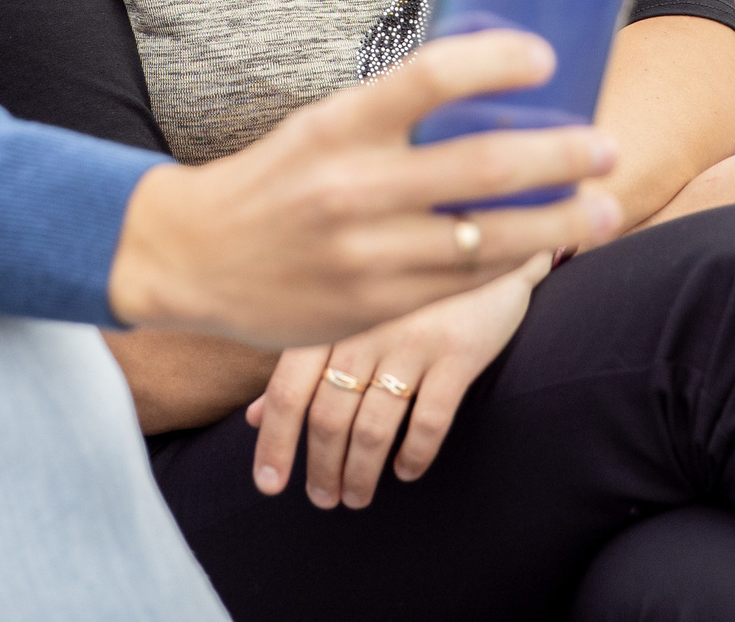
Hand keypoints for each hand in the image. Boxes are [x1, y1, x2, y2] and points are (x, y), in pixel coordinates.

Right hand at [108, 31, 623, 347]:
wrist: (190, 258)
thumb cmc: (271, 180)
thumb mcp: (319, 130)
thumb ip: (392, 118)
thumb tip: (489, 95)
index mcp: (338, 126)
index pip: (429, 77)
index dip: (495, 62)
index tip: (545, 56)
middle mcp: (353, 188)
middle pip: (482, 165)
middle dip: (560, 158)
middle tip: (604, 147)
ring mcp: (365, 254)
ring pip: (488, 237)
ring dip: (559, 222)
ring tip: (604, 208)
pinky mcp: (372, 306)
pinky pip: (463, 282)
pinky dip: (514, 261)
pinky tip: (545, 246)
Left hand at [246, 252, 548, 508]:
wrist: (482, 234)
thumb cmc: (400, 280)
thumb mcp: (345, 307)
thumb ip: (299, 362)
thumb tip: (252, 416)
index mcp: (326, 314)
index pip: (286, 390)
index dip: (274, 443)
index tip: (269, 485)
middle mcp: (363, 327)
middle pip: (328, 417)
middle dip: (321, 468)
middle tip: (321, 499)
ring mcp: (411, 338)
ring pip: (375, 427)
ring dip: (361, 472)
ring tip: (356, 496)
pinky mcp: (460, 351)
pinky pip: (430, 420)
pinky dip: (415, 454)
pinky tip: (407, 470)